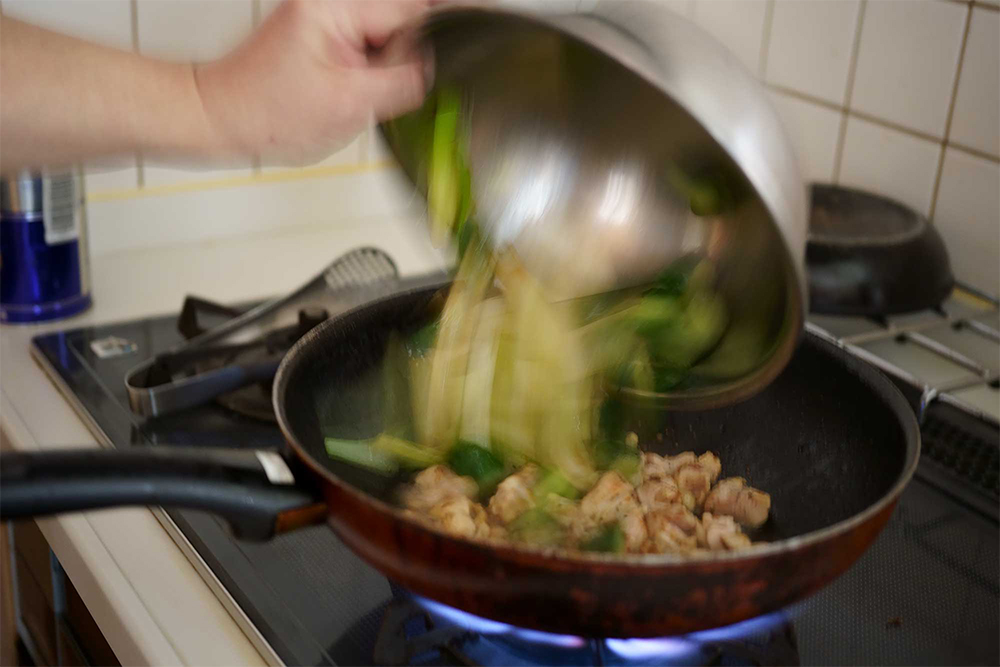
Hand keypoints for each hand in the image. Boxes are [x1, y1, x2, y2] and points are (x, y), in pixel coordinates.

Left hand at [195, 0, 430, 165]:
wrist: (221, 120)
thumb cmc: (264, 113)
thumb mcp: (349, 105)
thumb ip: (403, 83)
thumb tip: (438, 71)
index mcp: (335, 8)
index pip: (411, 11)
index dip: (439, 37)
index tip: (464, 50)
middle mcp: (330, 5)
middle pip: (403, 21)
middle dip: (412, 57)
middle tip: (396, 93)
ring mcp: (326, 19)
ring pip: (388, 37)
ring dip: (393, 67)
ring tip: (366, 95)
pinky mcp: (324, 37)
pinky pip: (369, 48)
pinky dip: (376, 71)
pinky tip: (361, 92)